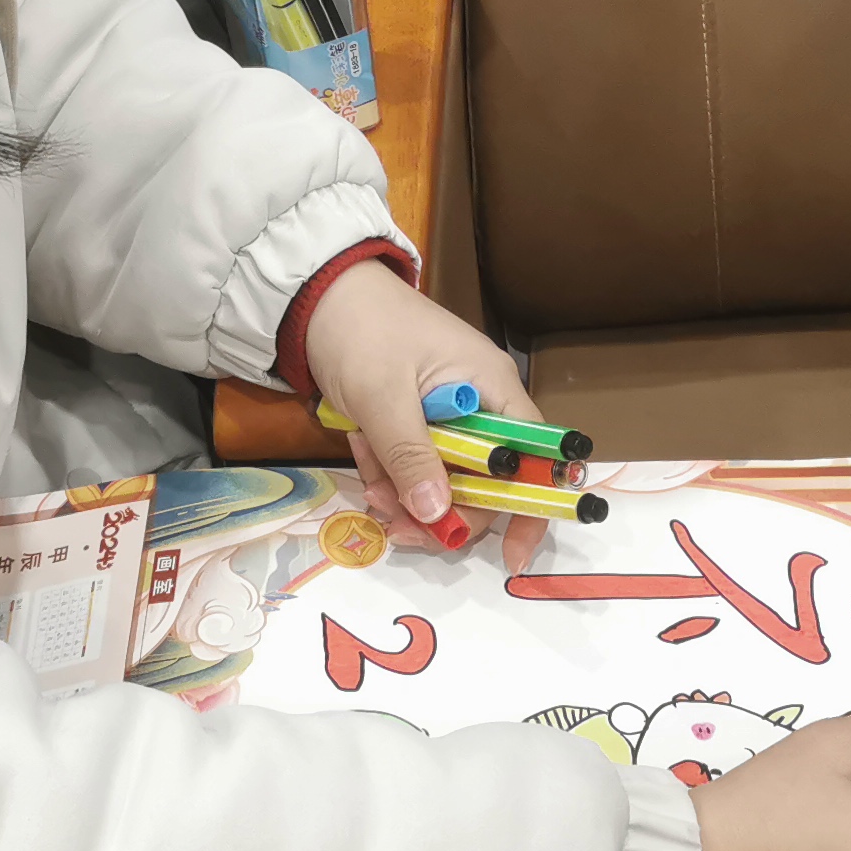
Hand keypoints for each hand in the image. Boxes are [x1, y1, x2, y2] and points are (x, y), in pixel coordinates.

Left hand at [300, 260, 525, 547]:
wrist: (314, 296)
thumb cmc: (362, 329)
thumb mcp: (383, 395)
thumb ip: (410, 455)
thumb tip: (437, 514)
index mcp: (492, 389)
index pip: (535, 458)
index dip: (531, 505)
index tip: (511, 554)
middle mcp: (480, 405)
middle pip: (486, 481)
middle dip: (445, 509)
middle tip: (400, 527)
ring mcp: (445, 415)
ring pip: (443, 480)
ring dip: (408, 496)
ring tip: (372, 492)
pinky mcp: (414, 422)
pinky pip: (412, 465)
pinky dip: (389, 475)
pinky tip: (363, 464)